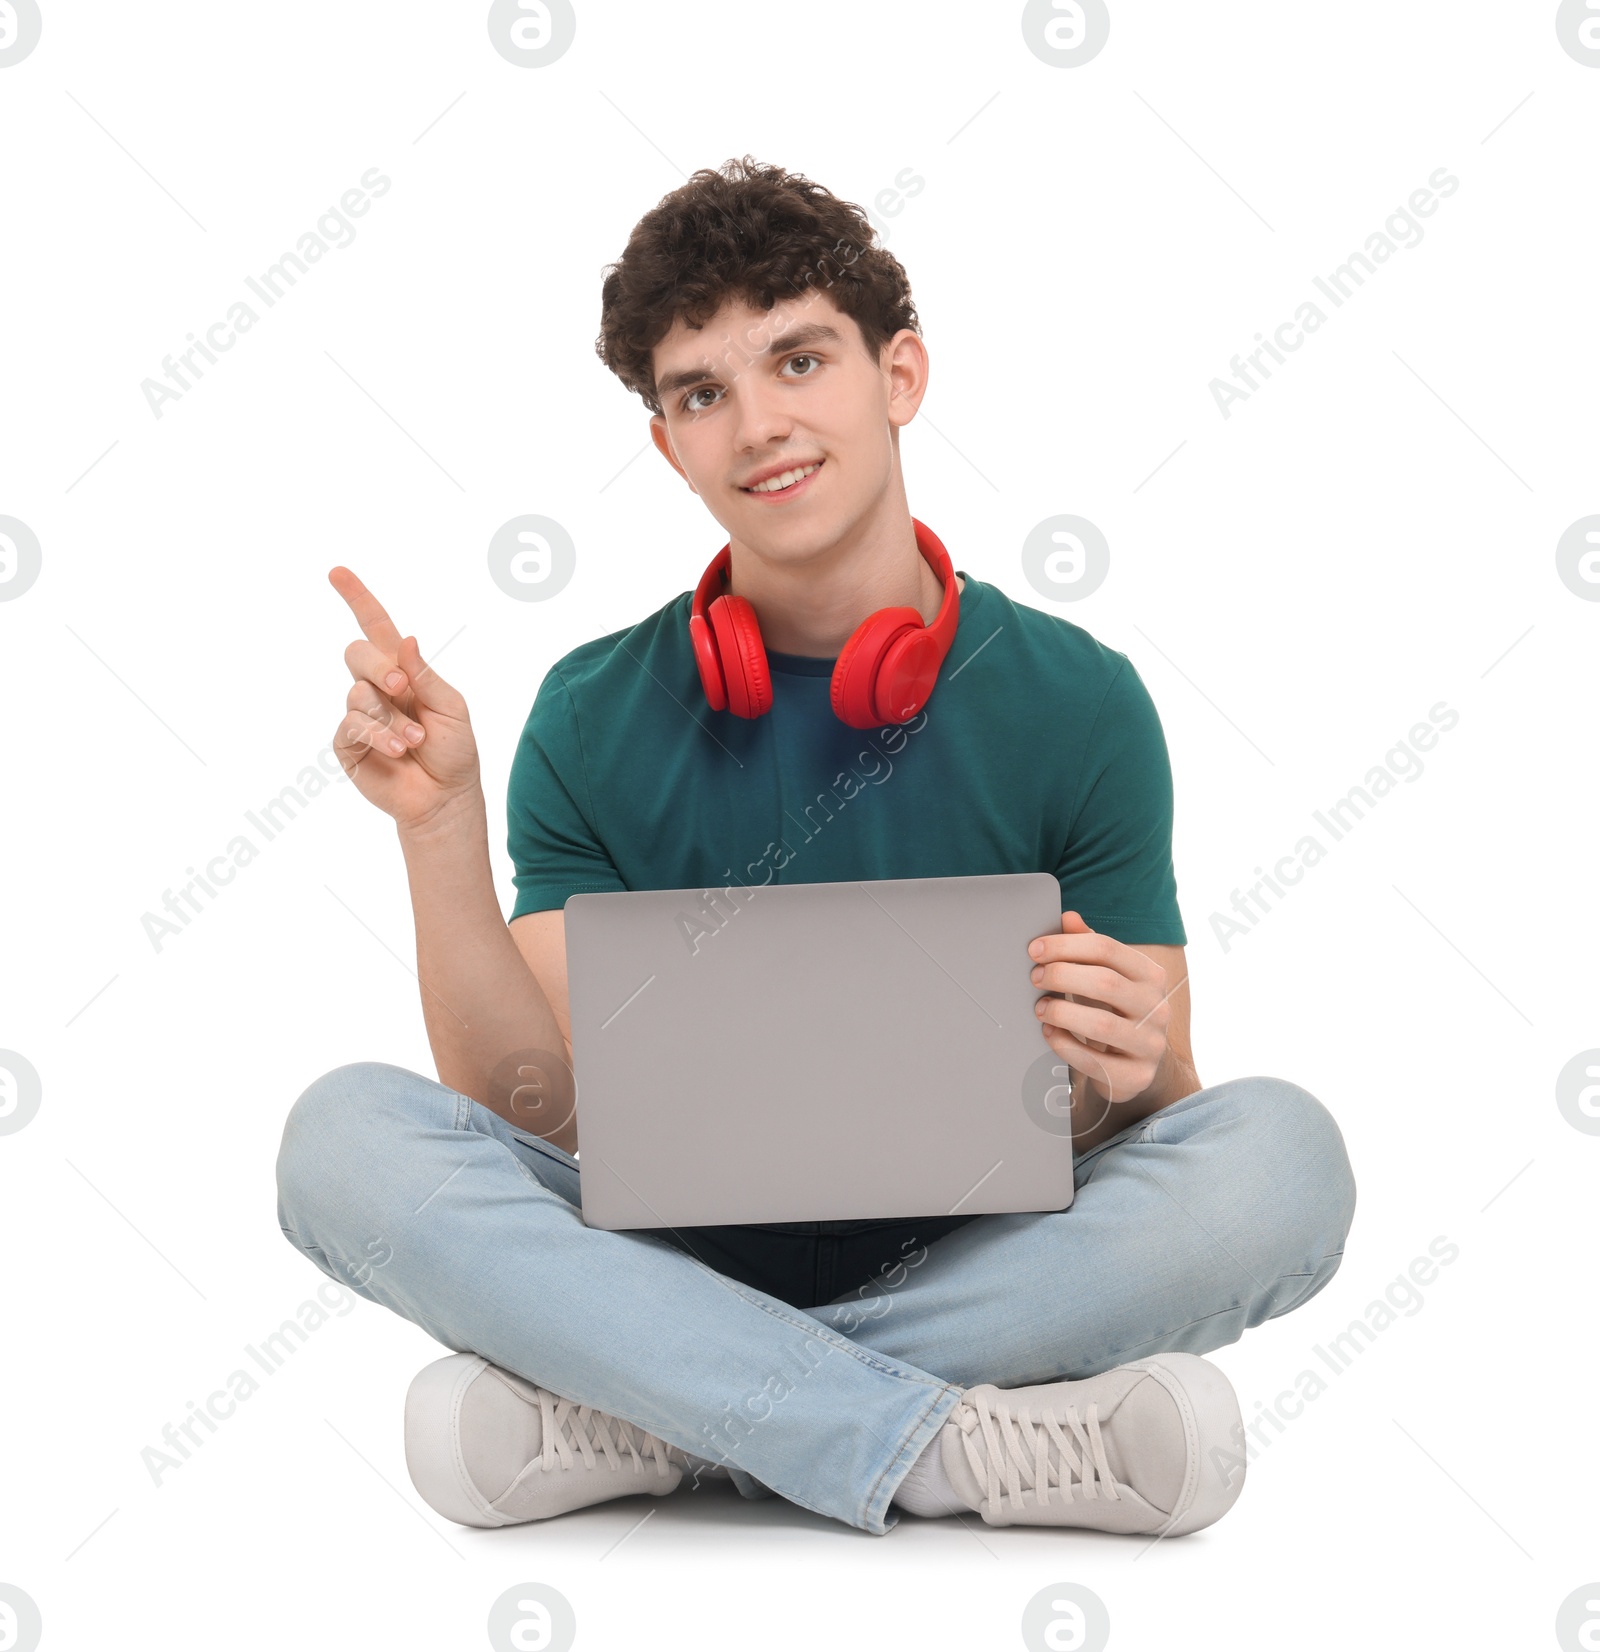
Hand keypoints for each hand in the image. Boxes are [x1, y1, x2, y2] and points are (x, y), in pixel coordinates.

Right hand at [329, 567, 480, 830]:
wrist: (445, 796)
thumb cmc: (454, 750)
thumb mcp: (451, 708)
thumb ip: (426, 676)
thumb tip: (406, 638)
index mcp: (404, 670)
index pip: (376, 627)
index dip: (358, 599)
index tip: (337, 572)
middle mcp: (377, 688)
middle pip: (356, 653)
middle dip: (378, 666)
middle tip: (402, 687)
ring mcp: (359, 715)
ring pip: (357, 694)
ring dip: (391, 717)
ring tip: (415, 741)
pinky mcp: (347, 744)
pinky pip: (351, 726)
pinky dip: (377, 736)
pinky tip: (396, 750)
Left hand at [1028, 910, 1172, 1125]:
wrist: (1140, 1064)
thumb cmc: (1115, 1011)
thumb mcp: (1106, 976)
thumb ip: (1088, 946)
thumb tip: (1068, 917)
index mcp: (1150, 974)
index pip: (1107, 948)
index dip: (1066, 945)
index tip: (1035, 949)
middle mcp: (1157, 1007)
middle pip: (1105, 982)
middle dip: (1062, 976)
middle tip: (1034, 977)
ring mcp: (1150, 1044)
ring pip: (1101, 1025)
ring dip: (1061, 1013)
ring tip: (1040, 1008)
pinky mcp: (1137, 1076)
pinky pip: (1095, 1062)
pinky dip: (1065, 1046)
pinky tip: (1050, 1034)